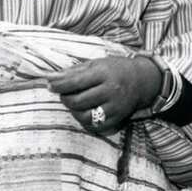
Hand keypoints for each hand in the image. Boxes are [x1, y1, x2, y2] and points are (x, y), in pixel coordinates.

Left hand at [46, 55, 162, 135]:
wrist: (142, 81)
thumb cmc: (114, 69)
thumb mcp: (95, 64)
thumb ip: (73, 71)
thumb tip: (50, 78)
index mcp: (104, 74)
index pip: (75, 82)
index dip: (59, 85)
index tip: (50, 85)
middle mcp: (111, 91)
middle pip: (78, 101)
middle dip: (65, 98)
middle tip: (63, 94)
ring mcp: (115, 107)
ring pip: (84, 116)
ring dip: (73, 111)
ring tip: (73, 103)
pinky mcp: (117, 119)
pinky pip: (94, 126)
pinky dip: (84, 120)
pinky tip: (84, 111)